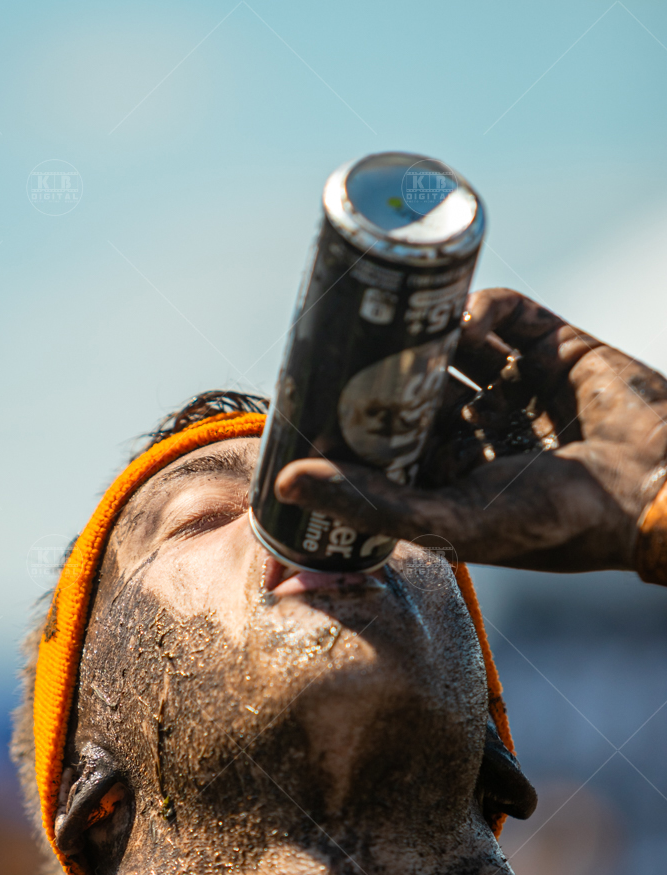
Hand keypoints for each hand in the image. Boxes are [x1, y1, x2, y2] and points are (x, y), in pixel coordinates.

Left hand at [275, 289, 666, 571]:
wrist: (655, 488)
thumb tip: (284, 481)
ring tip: (393, 324)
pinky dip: (477, 310)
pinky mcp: (549, 345)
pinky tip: (460, 322)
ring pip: (449, 343)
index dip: (349, 414)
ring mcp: (513, 385)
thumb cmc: (551, 524)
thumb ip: (369, 503)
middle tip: (338, 341)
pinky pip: (500, 312)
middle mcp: (477, 429)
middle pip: (411, 383)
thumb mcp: (448, 519)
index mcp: (449, 475)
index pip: (384, 435)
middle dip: (379, 365)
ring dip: (422, 332)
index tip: (307, 389)